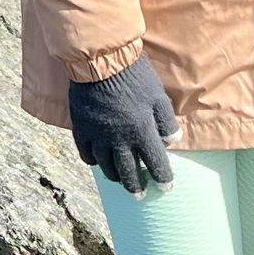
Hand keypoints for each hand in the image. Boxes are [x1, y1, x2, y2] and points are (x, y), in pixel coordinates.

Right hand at [67, 57, 180, 195]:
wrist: (99, 60)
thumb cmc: (134, 76)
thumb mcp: (158, 96)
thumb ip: (167, 122)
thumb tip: (172, 142)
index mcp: (141, 132)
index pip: (155, 164)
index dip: (163, 178)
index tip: (167, 187)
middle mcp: (118, 140)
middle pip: (128, 173)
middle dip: (136, 187)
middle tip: (140, 195)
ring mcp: (97, 136)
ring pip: (106, 167)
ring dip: (115, 176)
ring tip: (120, 179)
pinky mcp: (81, 129)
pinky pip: (86, 155)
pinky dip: (93, 162)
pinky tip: (98, 161)